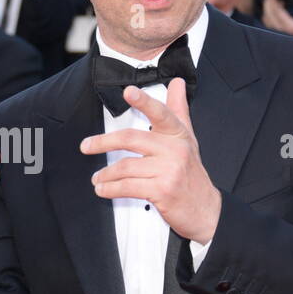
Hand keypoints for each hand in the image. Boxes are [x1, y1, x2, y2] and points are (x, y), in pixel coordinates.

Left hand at [81, 78, 221, 242]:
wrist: (206, 210)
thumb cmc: (192, 173)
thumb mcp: (188, 139)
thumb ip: (179, 110)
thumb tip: (176, 83)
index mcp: (178, 134)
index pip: (161, 113)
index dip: (144, 101)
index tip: (128, 92)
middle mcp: (174, 150)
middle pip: (131, 139)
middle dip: (103, 142)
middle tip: (86, 145)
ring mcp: (169, 170)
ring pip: (125, 166)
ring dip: (105, 174)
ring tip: (97, 178)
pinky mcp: (162, 190)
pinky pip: (128, 186)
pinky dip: (111, 189)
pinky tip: (103, 190)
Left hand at [262, 0, 292, 41]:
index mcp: (289, 26)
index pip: (276, 10)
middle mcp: (281, 31)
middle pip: (268, 13)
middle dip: (268, 1)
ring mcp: (277, 33)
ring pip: (266, 18)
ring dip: (267, 8)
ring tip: (274, 0)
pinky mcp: (277, 34)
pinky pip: (268, 23)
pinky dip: (269, 14)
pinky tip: (275, 9)